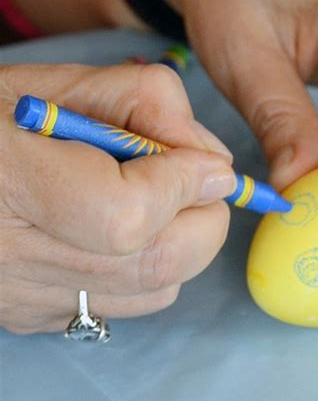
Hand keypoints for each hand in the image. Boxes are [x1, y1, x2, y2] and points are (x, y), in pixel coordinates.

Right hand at [0, 63, 234, 333]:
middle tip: (202, 186)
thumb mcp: (65, 84)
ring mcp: (25, 298)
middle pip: (156, 265)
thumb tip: (213, 165)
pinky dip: (151, 269)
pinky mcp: (36, 316)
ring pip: (155, 290)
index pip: (127, 213)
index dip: (184, 187)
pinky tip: (125, 235)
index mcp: (7, 180)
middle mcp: (11, 259)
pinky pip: (127, 304)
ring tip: (161, 204)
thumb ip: (147, 104)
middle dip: (205, 222)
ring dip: (184, 244)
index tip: (212, 168)